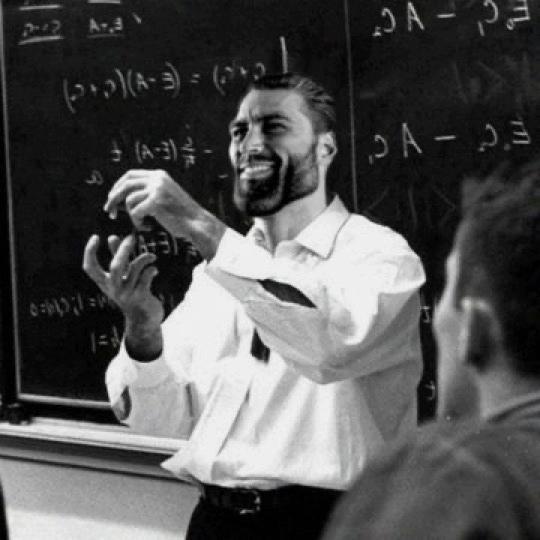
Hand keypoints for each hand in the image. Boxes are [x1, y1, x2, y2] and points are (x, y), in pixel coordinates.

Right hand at [83, 233, 163, 332]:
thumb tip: (112, 236)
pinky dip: (151, 269)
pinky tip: (155, 270)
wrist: (144, 320)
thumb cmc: (133, 293)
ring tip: (152, 257)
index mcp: (105, 283)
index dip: (89, 252)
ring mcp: (127, 293)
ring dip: (144, 258)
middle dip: (123, 249)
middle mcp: (113, 289)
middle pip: (115, 266)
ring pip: (135, 269)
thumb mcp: (123, 276)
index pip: (89, 267)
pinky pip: (146, 277)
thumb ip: (118, 257)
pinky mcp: (141, 296)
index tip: (96, 236)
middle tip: (131, 237)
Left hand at [103, 169, 225, 259]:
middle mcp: (157, 179)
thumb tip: (118, 197)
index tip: (111, 198)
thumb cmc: (180, 215)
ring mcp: (157, 189)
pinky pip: (135, 212)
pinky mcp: (156, 202)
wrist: (197, 223)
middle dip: (113, 199)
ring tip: (142, 223)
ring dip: (132, 215)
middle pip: (125, 185)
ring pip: (129, 201)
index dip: (117, 187)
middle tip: (109, 212)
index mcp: (159, 175)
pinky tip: (147, 227)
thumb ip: (146, 192)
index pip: (129, 175)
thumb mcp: (163, 196)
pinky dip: (138, 222)